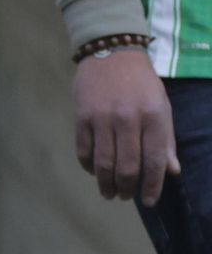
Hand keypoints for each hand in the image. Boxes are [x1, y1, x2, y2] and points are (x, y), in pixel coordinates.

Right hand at [73, 48, 179, 205]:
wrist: (111, 53)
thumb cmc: (141, 83)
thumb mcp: (161, 106)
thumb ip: (165, 139)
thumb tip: (172, 171)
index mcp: (153, 115)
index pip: (154, 160)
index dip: (152, 185)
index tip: (149, 201)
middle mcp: (128, 118)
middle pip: (126, 166)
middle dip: (126, 187)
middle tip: (125, 196)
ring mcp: (102, 119)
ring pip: (103, 163)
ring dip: (106, 183)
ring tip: (108, 193)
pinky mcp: (82, 118)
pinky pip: (84, 151)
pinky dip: (88, 166)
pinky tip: (94, 172)